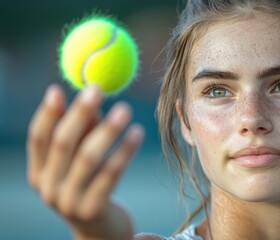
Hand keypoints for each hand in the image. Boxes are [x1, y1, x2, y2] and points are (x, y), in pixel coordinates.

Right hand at [27, 85, 143, 239]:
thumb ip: (83, 135)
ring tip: (125, 109)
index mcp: (39, 174)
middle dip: (79, 113)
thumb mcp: (82, 163)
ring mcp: (68, 201)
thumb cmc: (91, 187)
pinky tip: (138, 133)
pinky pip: (110, 174)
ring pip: (88, 158)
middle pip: (62, 143)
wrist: (101, 232)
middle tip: (97, 89)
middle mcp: (48, 188)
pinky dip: (124, 151)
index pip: (38, 139)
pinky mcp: (92, 209)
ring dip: (107, 130)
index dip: (48, 113)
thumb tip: (92, 104)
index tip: (59, 89)